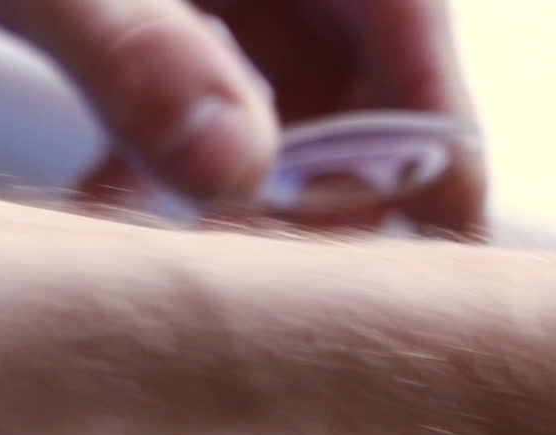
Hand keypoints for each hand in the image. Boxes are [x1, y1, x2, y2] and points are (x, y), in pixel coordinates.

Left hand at [0, 0, 484, 234]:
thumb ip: (134, 49)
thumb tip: (232, 165)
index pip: (395, 6)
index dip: (431, 119)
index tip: (444, 230)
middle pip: (335, 65)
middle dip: (327, 177)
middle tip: (308, 286)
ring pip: (253, 98)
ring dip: (232, 194)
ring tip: (209, 274)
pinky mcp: (123, 17)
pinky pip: (170, 106)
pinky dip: (150, 174)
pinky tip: (111, 225)